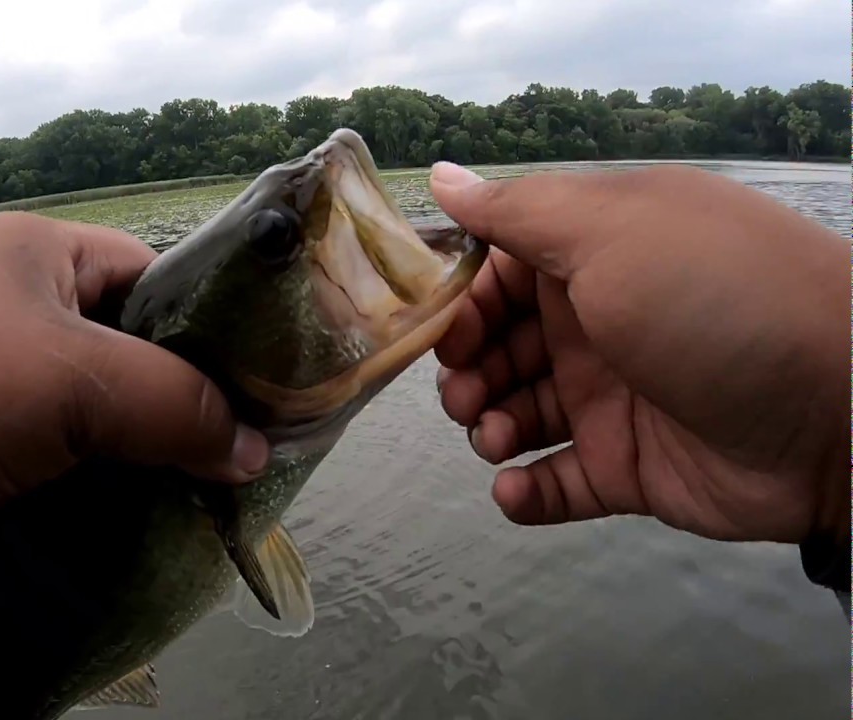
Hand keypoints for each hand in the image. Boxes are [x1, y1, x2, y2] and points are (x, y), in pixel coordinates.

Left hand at [0, 212, 269, 546]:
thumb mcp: (72, 386)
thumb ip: (173, 408)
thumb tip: (255, 450)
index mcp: (44, 249)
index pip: (157, 279)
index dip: (210, 334)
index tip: (255, 395)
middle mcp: (17, 291)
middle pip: (128, 342)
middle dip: (172, 398)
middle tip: (226, 451)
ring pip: (90, 394)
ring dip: (128, 439)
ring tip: (185, 484)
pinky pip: (49, 431)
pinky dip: (84, 462)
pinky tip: (121, 498)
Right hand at [429, 162, 847, 544]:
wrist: (838, 408)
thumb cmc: (711, 299)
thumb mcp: (612, 230)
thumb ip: (517, 211)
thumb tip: (441, 174)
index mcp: (598, 254)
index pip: (502, 271)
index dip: (462, 299)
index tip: (440, 327)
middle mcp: (601, 322)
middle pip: (500, 345)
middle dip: (466, 368)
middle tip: (467, 391)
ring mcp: (615, 399)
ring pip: (518, 413)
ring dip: (488, 425)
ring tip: (494, 436)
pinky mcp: (630, 468)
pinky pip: (559, 482)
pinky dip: (525, 491)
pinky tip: (512, 490)